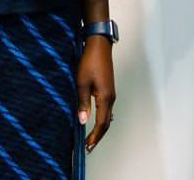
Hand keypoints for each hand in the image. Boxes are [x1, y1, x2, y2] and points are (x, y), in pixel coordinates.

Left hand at [76, 36, 115, 151]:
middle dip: (98, 136)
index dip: (95, 136)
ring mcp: (111, 93)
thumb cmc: (90, 62)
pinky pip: (107, 109)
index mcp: (105, 98)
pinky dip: (102, 119)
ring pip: (107, 116)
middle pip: (106, 123)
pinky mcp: (108, 89)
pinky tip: (96, 121)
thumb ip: (83, 103)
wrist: (99, 46)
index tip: (88, 146)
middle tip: (89, 147)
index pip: (101, 123)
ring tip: (91, 138)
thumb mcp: (82, 83)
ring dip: (100, 128)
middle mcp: (111, 98)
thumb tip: (83, 121)